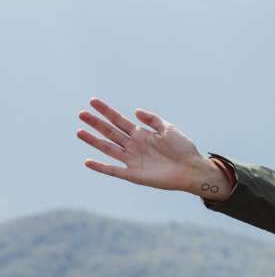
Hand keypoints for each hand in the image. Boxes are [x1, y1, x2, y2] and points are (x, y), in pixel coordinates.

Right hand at [77, 98, 209, 192]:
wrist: (192, 169)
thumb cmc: (184, 149)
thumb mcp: (169, 129)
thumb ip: (152, 120)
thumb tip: (135, 111)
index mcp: (141, 134)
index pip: (119, 120)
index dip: (106, 111)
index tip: (93, 101)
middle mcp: (134, 146)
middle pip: (110, 132)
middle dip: (96, 123)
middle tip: (81, 114)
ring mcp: (133, 160)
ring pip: (108, 149)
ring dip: (94, 141)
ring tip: (79, 131)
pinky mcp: (134, 175)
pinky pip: (114, 171)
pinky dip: (101, 167)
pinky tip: (88, 161)